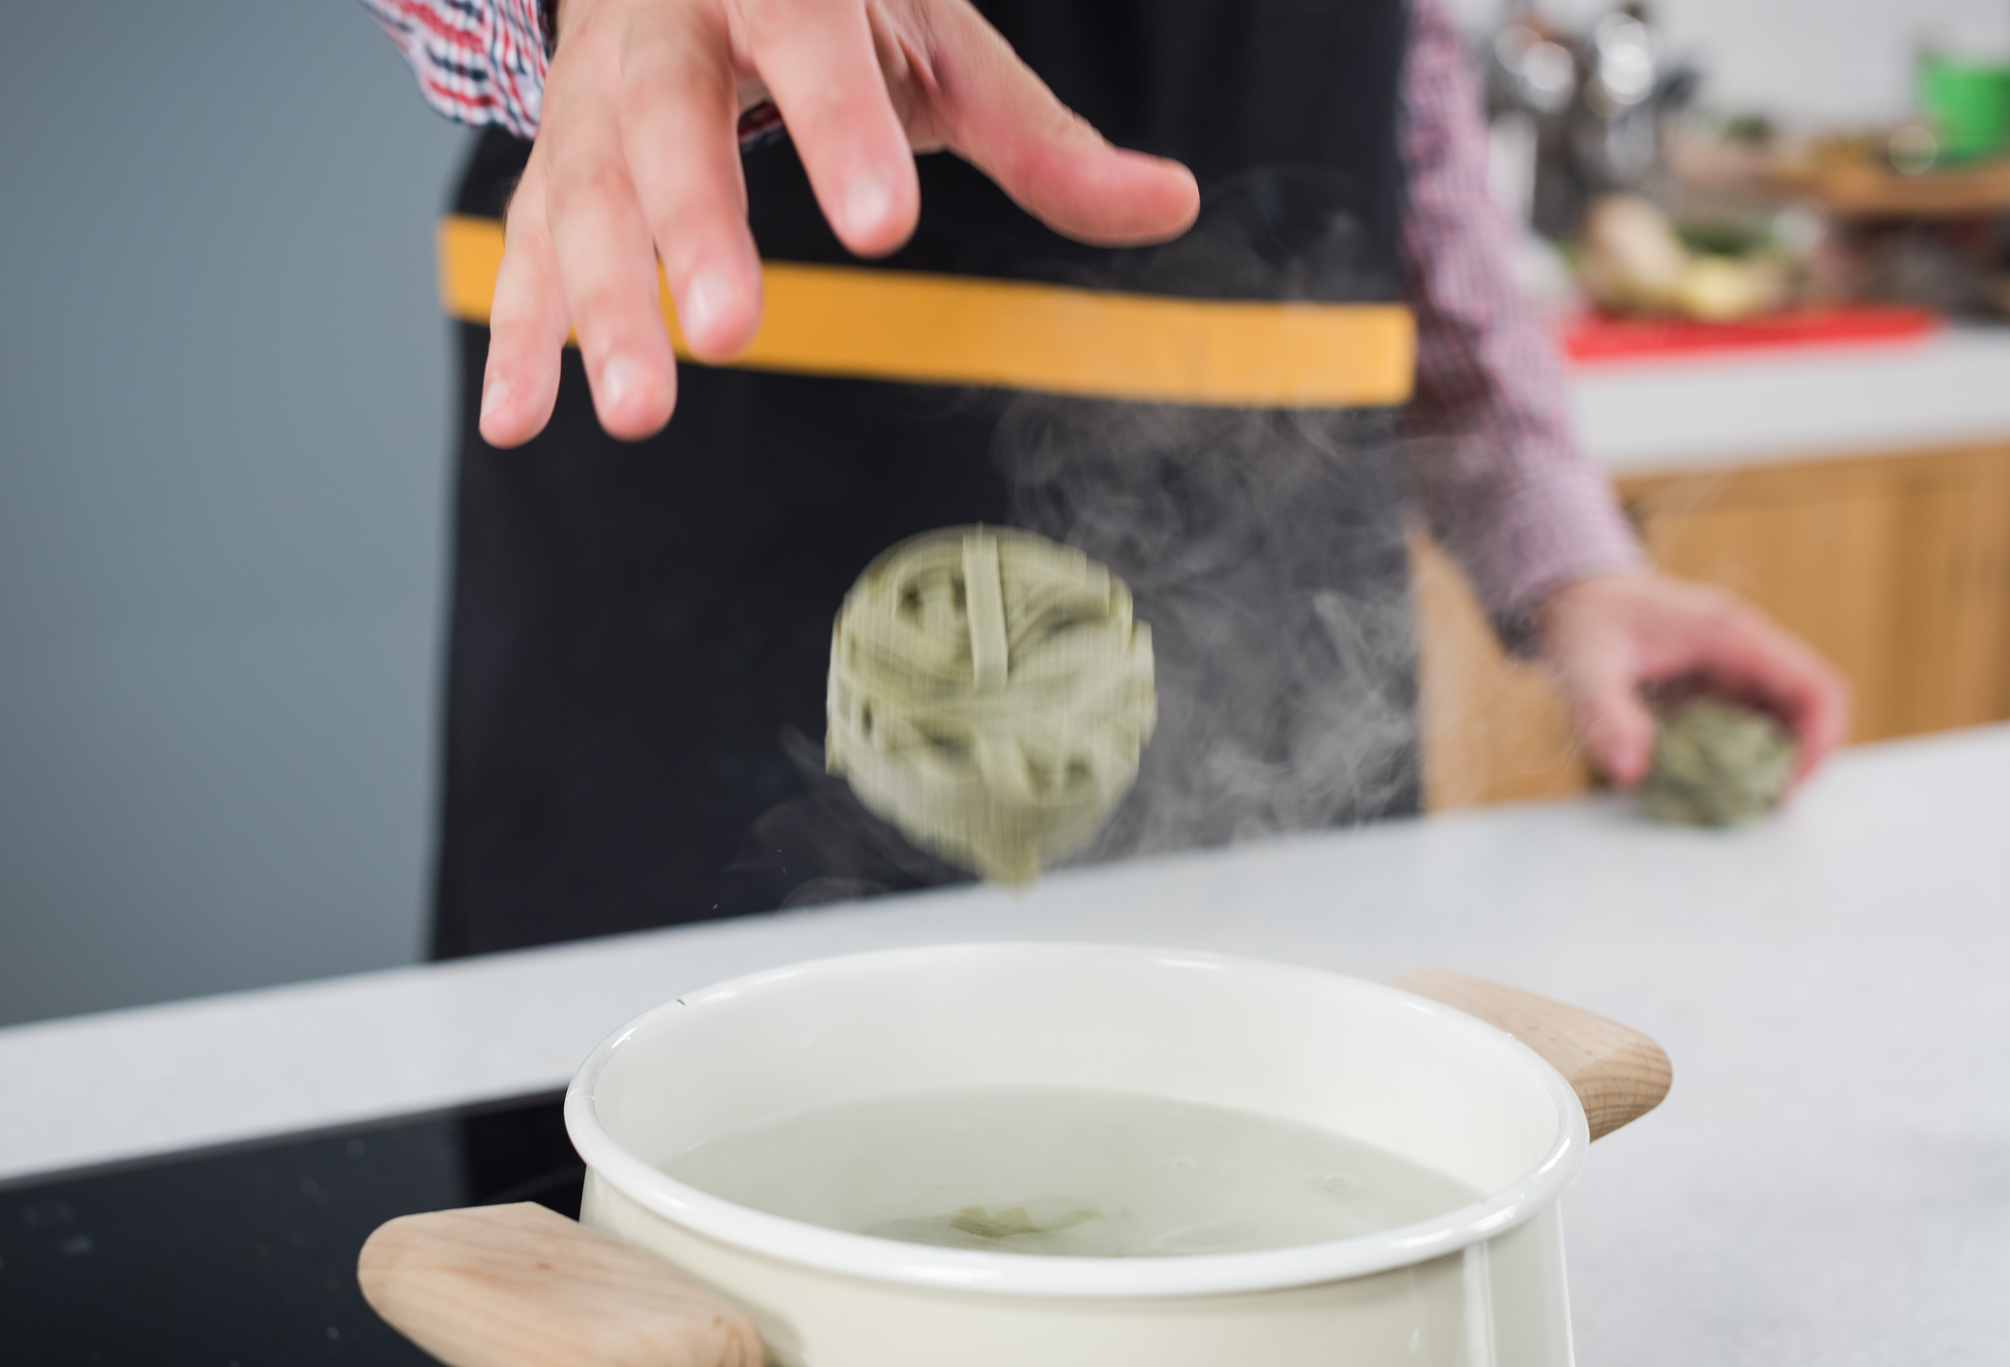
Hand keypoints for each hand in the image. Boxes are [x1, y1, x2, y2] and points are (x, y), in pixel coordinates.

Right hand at [479, 0, 1202, 447]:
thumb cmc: (833, 2)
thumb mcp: (936, 41)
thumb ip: (1037, 137)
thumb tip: (1171, 207)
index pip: (810, 47)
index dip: (843, 134)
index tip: (882, 225)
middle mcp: (667, 27)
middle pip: (667, 125)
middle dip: (693, 231)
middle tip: (733, 334)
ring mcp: (596, 97)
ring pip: (584, 195)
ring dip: (601, 308)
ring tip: (637, 410)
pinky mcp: (558, 159)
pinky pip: (528, 246)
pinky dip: (523, 333)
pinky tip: (520, 418)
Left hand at [1535, 573, 1850, 789]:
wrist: (1569, 595)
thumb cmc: (1583, 621)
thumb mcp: (1584, 668)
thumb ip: (1604, 716)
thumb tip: (1629, 772)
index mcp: (1732, 636)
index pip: (1814, 689)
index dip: (1819, 743)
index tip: (1788, 789)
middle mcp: (1745, 649)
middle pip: (1806, 712)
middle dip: (1792, 764)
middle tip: (1755, 806)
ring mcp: (1733, 668)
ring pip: (1779, 723)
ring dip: (1765, 765)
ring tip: (1730, 802)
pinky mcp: (1715, 686)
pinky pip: (1745, 727)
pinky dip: (1735, 759)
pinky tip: (1703, 784)